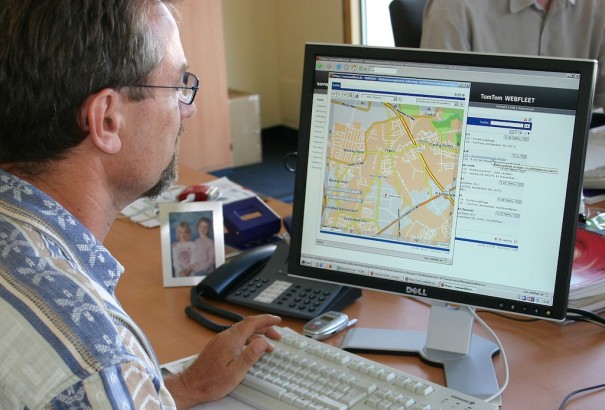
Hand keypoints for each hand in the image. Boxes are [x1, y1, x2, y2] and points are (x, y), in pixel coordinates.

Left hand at [165, 314, 280, 408]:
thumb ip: (250, 355)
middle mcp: (225, 337)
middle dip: (264, 327)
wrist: (191, 386)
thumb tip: (263, 342)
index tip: (277, 320)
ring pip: (242, 331)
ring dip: (257, 334)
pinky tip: (251, 348)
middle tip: (276, 335)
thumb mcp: (235, 373)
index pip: (252, 323)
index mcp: (231, 340)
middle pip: (248, 325)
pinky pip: (236, 336)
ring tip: (268, 344)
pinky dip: (248, 338)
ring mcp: (220, 340)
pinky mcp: (218, 346)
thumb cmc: (211, 382)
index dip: (266, 320)